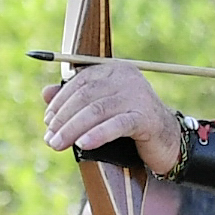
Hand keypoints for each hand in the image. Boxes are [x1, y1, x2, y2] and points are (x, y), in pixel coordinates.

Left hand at [41, 60, 184, 175]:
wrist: (169, 140)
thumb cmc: (131, 123)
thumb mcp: (101, 109)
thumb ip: (76, 99)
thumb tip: (45, 93)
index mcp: (114, 69)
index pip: (80, 81)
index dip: (60, 101)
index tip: (47, 121)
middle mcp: (126, 77)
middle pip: (86, 96)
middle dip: (63, 118)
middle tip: (50, 138)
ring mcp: (138, 95)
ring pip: (97, 110)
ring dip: (72, 129)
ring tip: (57, 145)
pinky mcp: (147, 117)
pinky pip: (117, 125)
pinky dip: (97, 135)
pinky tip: (83, 145)